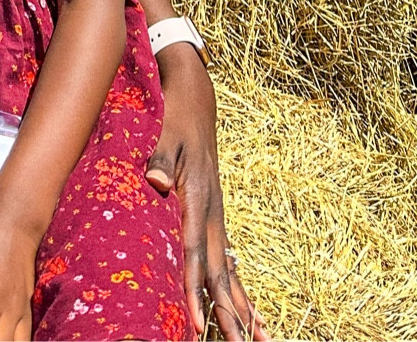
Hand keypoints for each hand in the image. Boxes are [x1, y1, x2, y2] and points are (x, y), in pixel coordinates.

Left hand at [148, 47, 266, 340]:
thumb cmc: (172, 118)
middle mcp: (212, 214)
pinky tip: (251, 313)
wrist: (193, 100)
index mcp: (197, 200)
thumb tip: (156, 182)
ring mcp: (217, 217)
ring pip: (231, 272)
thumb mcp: (162, 134)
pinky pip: (229, 261)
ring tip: (260, 340)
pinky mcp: (215, 217)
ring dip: (243, 308)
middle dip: (230, 314)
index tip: (196, 324)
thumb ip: (158, 160)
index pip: (194, 255)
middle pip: (221, 274)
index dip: (193, 291)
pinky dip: (240, 289)